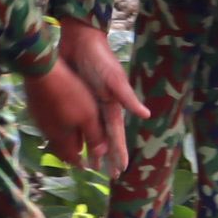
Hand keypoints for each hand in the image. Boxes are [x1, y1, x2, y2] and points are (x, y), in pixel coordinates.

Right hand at [23, 61, 104, 168]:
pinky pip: (48, 123)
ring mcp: (39, 119)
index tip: (85, 168)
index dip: (79, 163)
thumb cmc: (70, 95)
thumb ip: (94, 136)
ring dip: (63, 140)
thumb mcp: (88, 116)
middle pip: (60, 148)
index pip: (70, 157)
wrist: (42, 72)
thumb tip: (101, 154)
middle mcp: (48, 132)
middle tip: (77, 157)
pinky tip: (59, 120)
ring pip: (53, 135)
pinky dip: (56, 126)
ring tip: (71, 140)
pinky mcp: (35, 107)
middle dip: (70, 154)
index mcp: (62, 137)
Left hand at [56, 18, 150, 175]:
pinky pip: (75, 121)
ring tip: (89, 166)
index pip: (116, 136)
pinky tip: (70, 141)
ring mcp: (88, 104)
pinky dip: (75, 133)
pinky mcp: (75, 98)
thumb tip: (146, 115)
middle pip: (104, 139)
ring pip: (89, 133)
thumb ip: (128, 98)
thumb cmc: (99, 59)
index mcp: (112, 107)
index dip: (119, 153)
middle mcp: (101, 108)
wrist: (79, 41)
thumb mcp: (114, 79)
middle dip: (107, 157)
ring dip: (90, 149)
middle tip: (108, 176)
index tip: (121, 170)